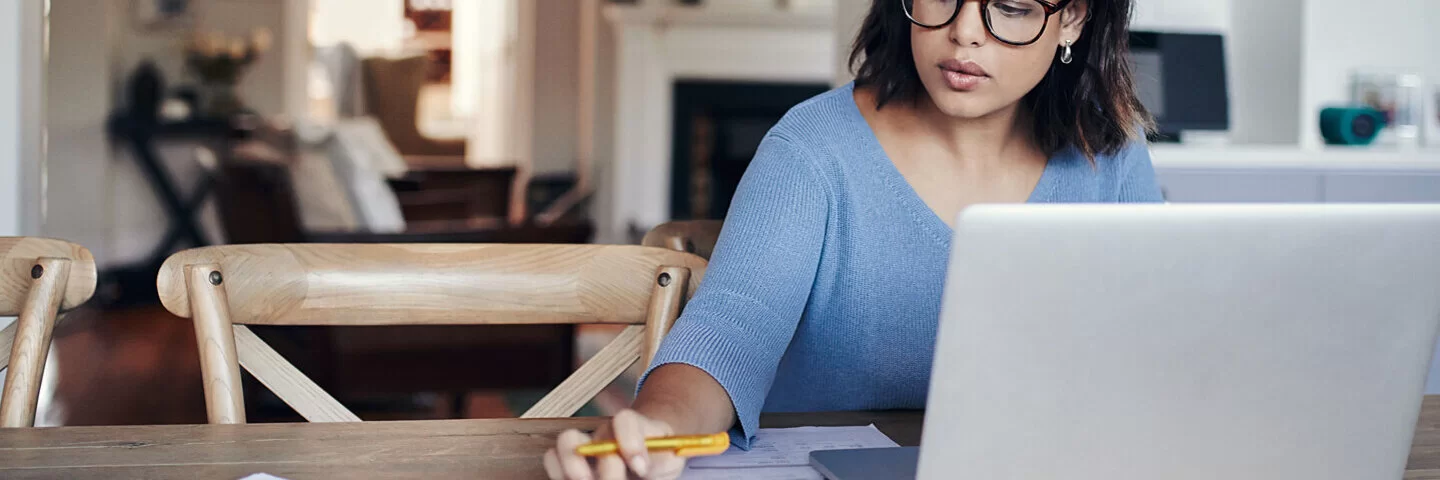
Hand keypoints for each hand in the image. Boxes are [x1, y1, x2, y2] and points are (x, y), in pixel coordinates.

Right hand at [544, 409, 686, 479]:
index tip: (641, 467)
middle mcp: (606, 433)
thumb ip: (660, 459)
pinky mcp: (572, 461)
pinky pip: (552, 460)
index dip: (630, 442)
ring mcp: (587, 445)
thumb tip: (640, 467)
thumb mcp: (670, 458)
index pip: (625, 420)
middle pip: (592, 434)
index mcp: (633, 426)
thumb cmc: (660, 457)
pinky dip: (558, 472)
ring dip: (573, 467)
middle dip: (604, 464)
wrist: (651, 456)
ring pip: (566, 442)